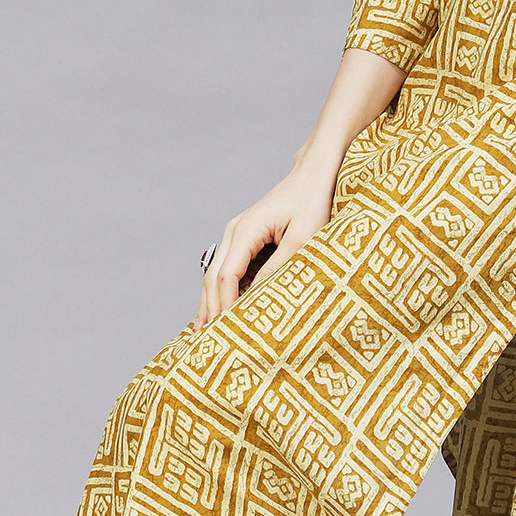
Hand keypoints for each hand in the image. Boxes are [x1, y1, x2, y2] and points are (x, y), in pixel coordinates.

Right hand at [195, 162, 336, 325]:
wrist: (313, 174)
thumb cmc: (312, 202)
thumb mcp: (301, 238)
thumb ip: (278, 267)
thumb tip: (256, 298)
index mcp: (247, 229)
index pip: (227, 276)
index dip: (224, 306)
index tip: (226, 332)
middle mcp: (235, 230)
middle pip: (213, 275)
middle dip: (209, 308)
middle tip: (205, 342)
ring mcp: (237, 231)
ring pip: (215, 271)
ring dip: (210, 299)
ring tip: (202, 330)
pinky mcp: (245, 235)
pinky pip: (227, 265)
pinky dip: (220, 287)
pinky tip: (217, 306)